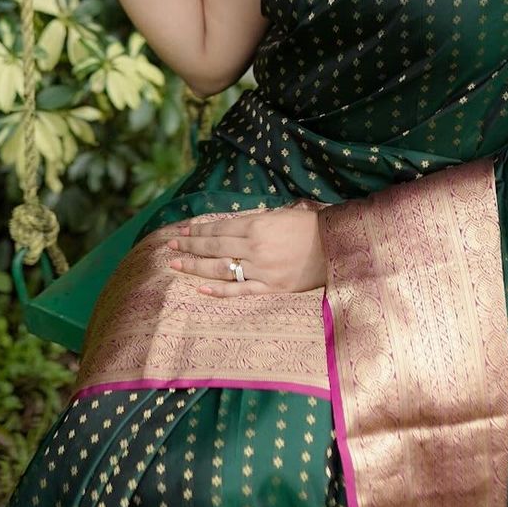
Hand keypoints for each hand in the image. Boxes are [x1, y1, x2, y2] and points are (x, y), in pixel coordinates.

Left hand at [167, 203, 326, 296]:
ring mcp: (262, 269)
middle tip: (170, 246)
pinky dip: (220, 290)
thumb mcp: (280, 215)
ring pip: (221, 268)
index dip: (198, 230)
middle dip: (189, 245)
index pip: (218, 228)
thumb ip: (254, 221)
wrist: (336, 246)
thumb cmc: (309, 226)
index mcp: (257, 225)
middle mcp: (255, 247)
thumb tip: (227, 226)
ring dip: (195, 266)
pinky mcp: (271, 287)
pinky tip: (201, 288)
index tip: (181, 231)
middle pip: (213, 247)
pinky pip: (240, 291)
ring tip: (176, 264)